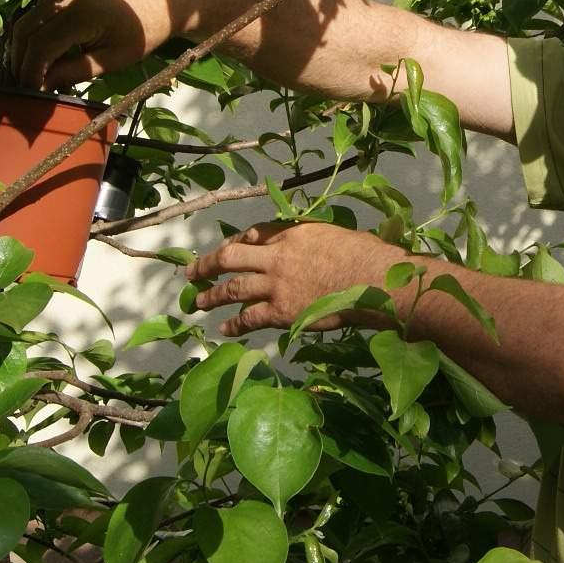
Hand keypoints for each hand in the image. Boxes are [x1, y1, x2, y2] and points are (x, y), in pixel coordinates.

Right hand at [6, 0, 179, 90]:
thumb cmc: (146, 31)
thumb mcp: (114, 59)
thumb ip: (75, 71)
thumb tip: (44, 86)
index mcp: (82, 12)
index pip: (41, 46)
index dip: (31, 72)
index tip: (30, 92)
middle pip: (25, 30)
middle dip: (22, 61)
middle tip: (26, 85)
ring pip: (28, 18)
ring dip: (24, 46)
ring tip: (32, 72)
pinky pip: (39, 9)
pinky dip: (35, 31)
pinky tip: (43, 52)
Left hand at [188, 221, 404, 337]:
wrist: (373, 281)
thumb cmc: (366, 255)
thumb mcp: (336, 235)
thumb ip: (316, 240)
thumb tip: (319, 247)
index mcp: (291, 232)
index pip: (254, 232)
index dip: (237, 241)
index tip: (228, 247)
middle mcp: (276, 256)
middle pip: (231, 256)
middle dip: (207, 264)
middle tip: (191, 272)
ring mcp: (276, 284)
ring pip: (233, 289)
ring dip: (212, 295)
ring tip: (197, 302)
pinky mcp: (281, 311)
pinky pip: (250, 319)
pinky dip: (234, 325)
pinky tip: (224, 330)